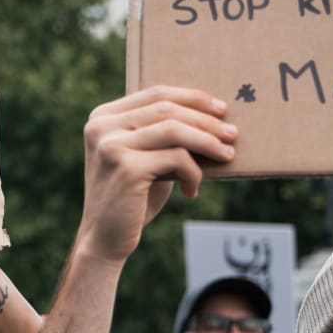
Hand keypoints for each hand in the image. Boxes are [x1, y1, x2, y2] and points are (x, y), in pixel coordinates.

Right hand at [77, 86, 235, 263]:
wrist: (104, 238)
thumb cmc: (130, 198)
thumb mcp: (142, 157)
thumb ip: (159, 133)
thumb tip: (210, 113)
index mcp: (102, 118)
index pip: (155, 93)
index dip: (192, 98)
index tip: (220, 109)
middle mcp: (101, 128)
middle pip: (166, 109)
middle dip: (205, 121)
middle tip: (232, 134)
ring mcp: (110, 146)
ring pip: (174, 130)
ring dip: (207, 141)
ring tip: (226, 154)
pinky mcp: (125, 167)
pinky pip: (176, 158)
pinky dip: (193, 172)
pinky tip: (192, 189)